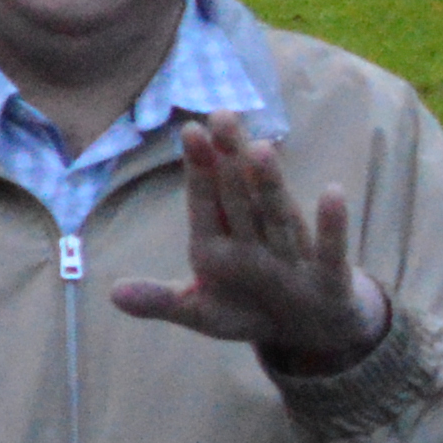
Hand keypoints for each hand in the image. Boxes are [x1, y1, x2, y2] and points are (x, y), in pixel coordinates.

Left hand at [111, 118, 384, 369]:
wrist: (311, 329)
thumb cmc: (250, 308)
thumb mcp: (201, 310)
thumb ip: (161, 300)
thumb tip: (111, 294)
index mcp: (221, 244)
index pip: (207, 202)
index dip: (199, 168)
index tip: (189, 130)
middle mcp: (256, 239)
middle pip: (241, 195)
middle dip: (230, 159)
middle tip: (221, 114)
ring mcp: (293, 254)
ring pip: (278, 214)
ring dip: (270, 183)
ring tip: (259, 147)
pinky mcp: (328, 275)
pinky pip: (330, 249)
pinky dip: (331, 225)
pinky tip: (331, 191)